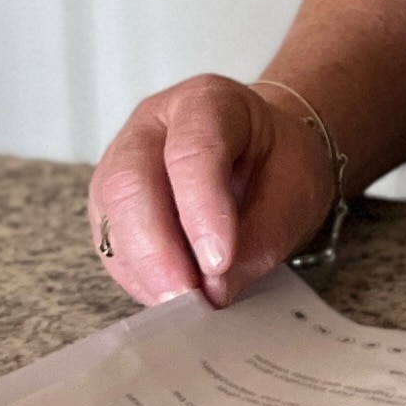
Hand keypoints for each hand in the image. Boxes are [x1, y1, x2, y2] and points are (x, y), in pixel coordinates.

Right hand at [86, 76, 331, 307]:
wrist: (260, 153)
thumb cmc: (278, 161)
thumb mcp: (296, 188)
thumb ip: (263, 235)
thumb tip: (216, 288)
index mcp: (205, 102)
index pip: (193, 150)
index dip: (202, 210)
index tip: (219, 262)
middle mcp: (152, 125)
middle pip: (131, 181)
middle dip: (156, 248)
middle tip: (187, 296)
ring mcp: (121, 160)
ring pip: (110, 214)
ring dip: (143, 268)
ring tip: (182, 304)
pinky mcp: (110, 203)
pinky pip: (109, 241)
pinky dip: (137, 275)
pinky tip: (168, 293)